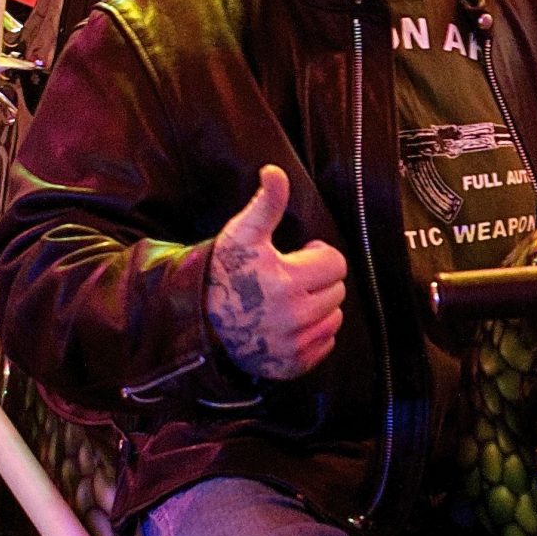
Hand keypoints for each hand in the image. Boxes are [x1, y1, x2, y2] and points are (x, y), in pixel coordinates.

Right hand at [207, 165, 345, 379]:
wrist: (199, 322)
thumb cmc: (225, 271)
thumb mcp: (243, 233)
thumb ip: (266, 203)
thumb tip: (275, 171)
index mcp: (287, 281)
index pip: (335, 263)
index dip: (318, 255)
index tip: (299, 256)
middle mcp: (294, 316)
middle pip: (337, 291)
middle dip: (319, 281)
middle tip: (291, 279)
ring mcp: (294, 344)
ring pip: (334, 318)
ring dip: (319, 307)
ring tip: (291, 300)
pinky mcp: (293, 365)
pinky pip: (325, 344)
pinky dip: (314, 334)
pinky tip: (289, 323)